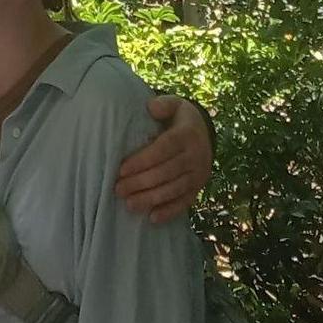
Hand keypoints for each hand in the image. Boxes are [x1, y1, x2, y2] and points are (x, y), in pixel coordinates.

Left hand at [115, 94, 211, 223]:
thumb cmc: (179, 119)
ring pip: (173, 189)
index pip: (164, 149)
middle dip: (140, 182)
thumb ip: (163, 104)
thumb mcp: (175, 104)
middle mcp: (196, 156)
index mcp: (188, 135)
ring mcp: (199, 174)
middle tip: (118, 189)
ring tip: (128, 204)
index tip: (121, 169)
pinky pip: (185, 202)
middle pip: (166, 172)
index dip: (142, 160)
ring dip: (150, 199)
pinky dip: (170, 211)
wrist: (204, 133)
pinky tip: (152, 218)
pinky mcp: (198, 188)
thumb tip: (151, 108)